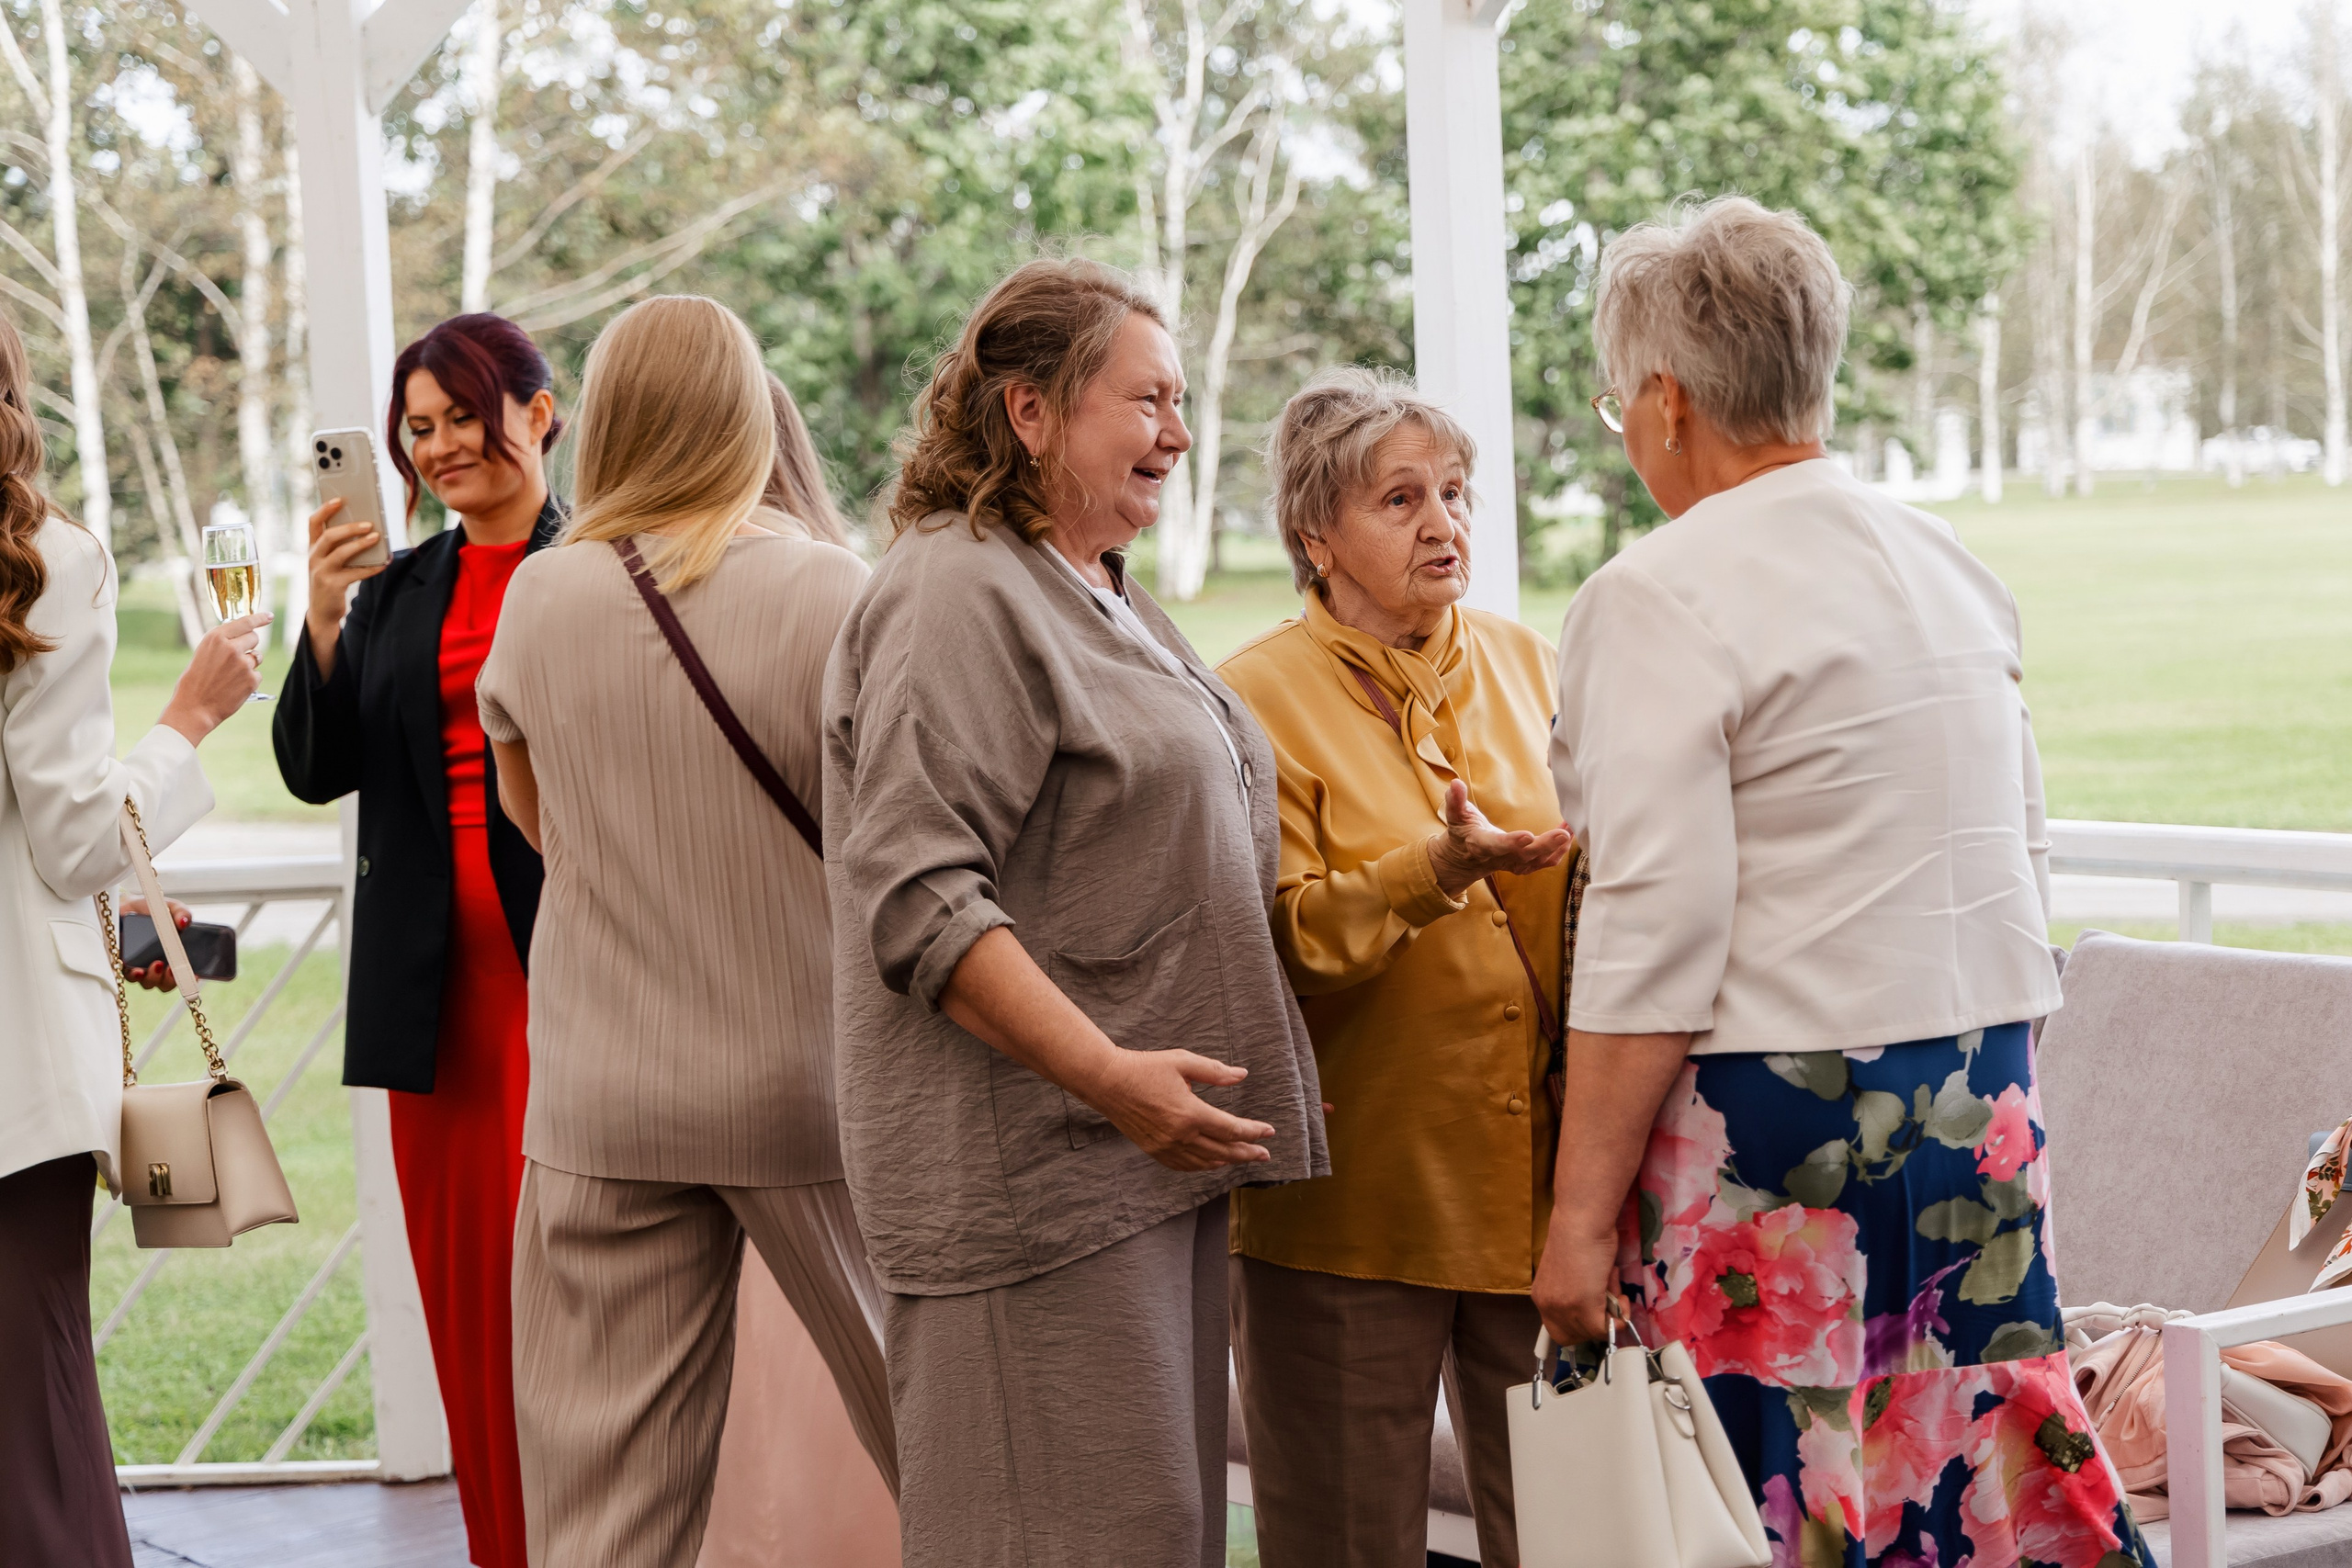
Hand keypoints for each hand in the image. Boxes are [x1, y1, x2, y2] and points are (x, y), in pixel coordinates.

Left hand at [118, 895, 192, 990]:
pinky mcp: (123, 965)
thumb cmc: (150, 911)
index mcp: (173, 955)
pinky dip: (135, 975)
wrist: (125, 907)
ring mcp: (139, 967)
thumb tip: (184, 922)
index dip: (189, 978)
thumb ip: (181, 912)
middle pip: (166, 984)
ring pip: (148, 983)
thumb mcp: (170, 908)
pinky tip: (137, 970)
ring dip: (154, 978)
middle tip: (173, 969)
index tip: (195, 975)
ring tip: (156, 964)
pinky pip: (129, 976)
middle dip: (171, 981)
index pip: (183, 973)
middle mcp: (157, 966)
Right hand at [158, 613, 271, 744]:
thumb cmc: (195, 681)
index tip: (269, 616)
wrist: (194, 708)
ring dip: (249, 663)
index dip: (259, 618)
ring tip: (231, 675)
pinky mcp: (252, 679)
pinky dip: (249, 681)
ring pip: (257, 656)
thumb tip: (240, 638)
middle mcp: (231, 647)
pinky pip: (257, 674)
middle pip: (254, 638)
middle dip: (248, 646)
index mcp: (215, 638)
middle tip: (235, 659)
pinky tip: (234, 687)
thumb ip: (221, 644)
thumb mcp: (203, 654)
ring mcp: (243, 663)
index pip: (244, 622)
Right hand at [303, 498, 385, 672]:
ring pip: (341, 553)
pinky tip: (384, 563)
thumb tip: (367, 530)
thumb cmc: (330, 580)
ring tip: (377, 537)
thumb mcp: (329, 562)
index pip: (314, 523)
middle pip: (329, 535)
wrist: (321, 612)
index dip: (325, 509)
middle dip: (350, 527)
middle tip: (369, 523)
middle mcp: (313, 557)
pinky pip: (355, 573)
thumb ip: (340, 547)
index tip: (340, 499)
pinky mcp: (332, 585)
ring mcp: (321, 572)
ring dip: (360, 544)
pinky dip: (371, 568)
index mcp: (313, 547)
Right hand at [1077, 1048, 1275, 1171]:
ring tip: (1242, 1157)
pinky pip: (1184, 1166)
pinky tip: (1213, 1162)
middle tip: (1265, 1154)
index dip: (1254, 1132)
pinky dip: (1203, 1166)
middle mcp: (1180, 1135)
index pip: (1231, 1130)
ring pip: (1205, 1162)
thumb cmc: (1145, 1067)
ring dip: (1227, 1161)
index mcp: (1190, 1113)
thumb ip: (1214, 1071)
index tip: (1269, 1132)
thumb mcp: (1182, 1061)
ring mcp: (1165, 1147)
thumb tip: (1242, 1076)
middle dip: (1247, 1153)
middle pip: (1223, 1151)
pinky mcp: (1154, 1150)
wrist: (1107, 1082)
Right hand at [1426, 779, 1572, 897]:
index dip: (1511, 842)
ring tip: (1572, 828)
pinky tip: (1570, 834)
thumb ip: (1455, 800)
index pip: (1496, 845)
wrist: (1466, 858)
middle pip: (1525, 855)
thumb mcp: (1455, 816)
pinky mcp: (1526, 865)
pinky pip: (1546, 861)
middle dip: (1545, 845)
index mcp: (1482, 845)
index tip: (1527, 835)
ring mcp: (1515, 864)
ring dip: (1557, 846)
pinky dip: (1559, 850)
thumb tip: (1455, 783)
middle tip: (1564, 833)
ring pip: (1539, 860)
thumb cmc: (1463, 832)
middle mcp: (1500, 858)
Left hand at [1533, 1210, 1624, 1346]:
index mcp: (1542, 1296)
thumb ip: (1576, 1293)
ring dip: (1611, 1314)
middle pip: (1575, 1336)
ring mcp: (1565, 1309)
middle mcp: (1548, 1306)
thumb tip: (1599, 1307)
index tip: (1596, 1310)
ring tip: (1613, 1286)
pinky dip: (1621, 1318)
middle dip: (1596, 1322)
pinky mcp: (1584, 1310)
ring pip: (1594, 1333)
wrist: (1581, 1222)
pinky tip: (1622, 1298)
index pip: (1557, 1330)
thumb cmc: (1578, 1236)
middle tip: (1608, 1300)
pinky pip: (1607, 1329)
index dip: (1580, 1325)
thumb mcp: (1570, 1273)